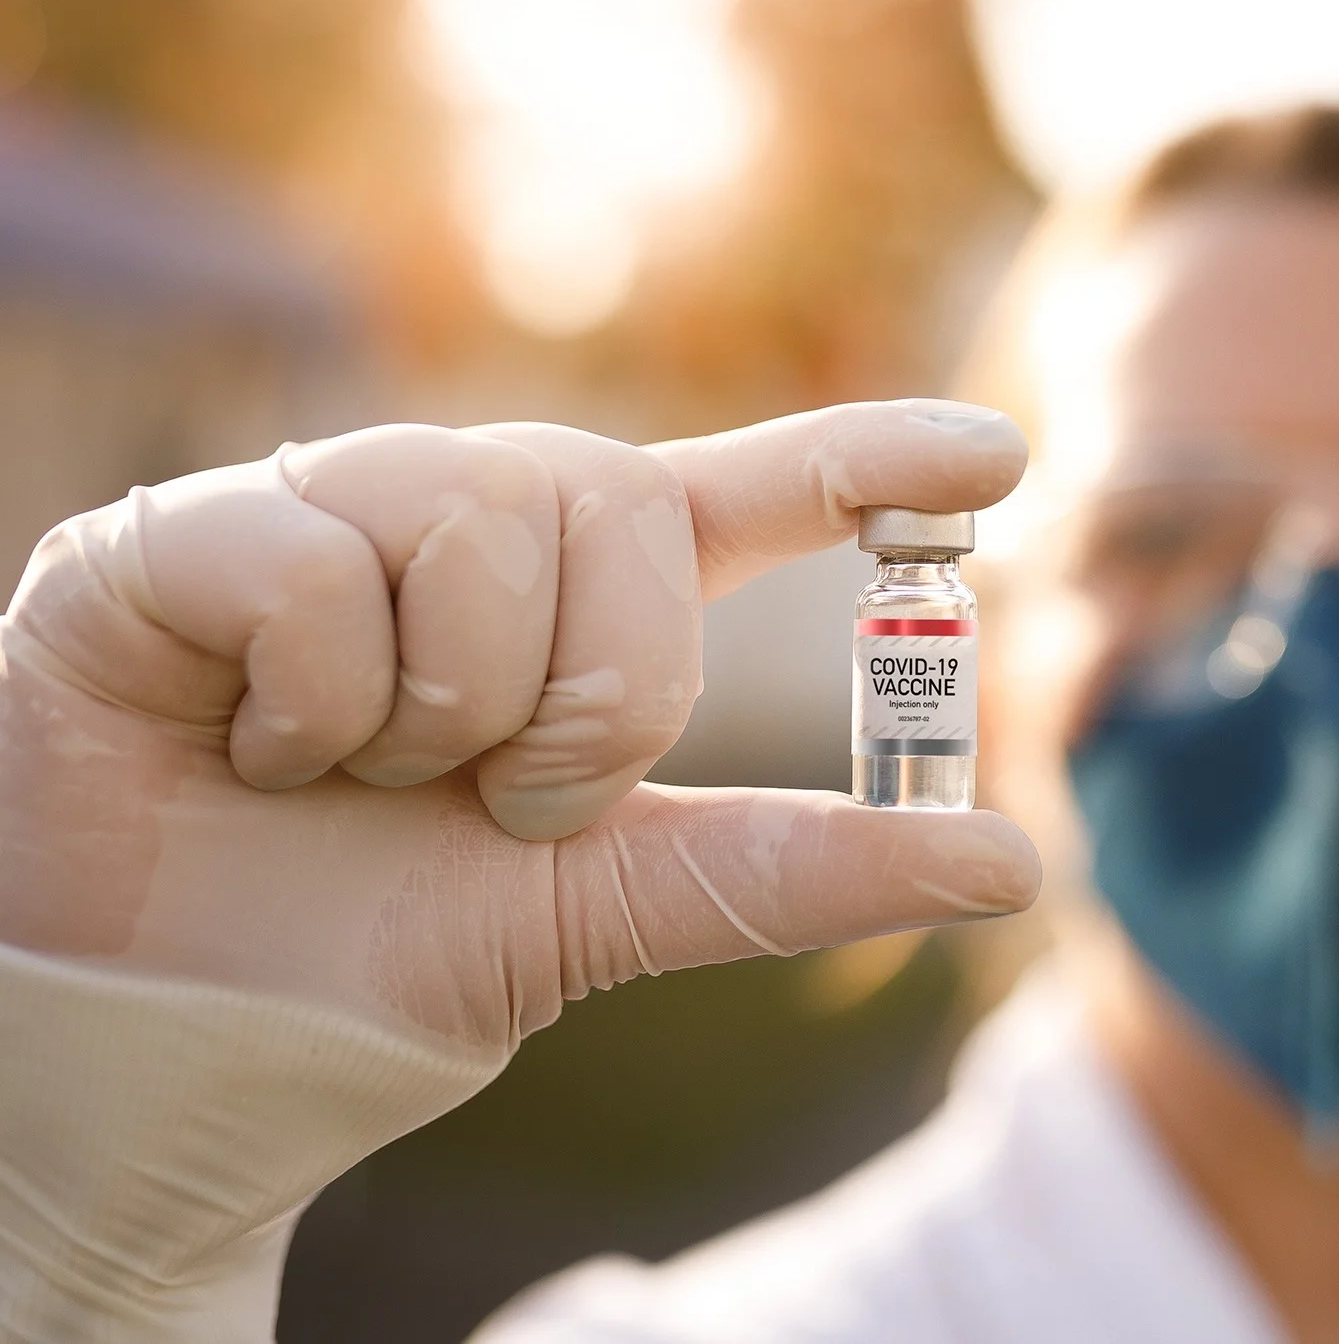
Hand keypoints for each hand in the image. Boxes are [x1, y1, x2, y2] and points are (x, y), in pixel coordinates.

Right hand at [0, 402, 1039, 1340]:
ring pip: (478, 518)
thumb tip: (1015, 863)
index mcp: (577, 603)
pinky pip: (315, 564)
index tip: (999, 454)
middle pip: (619, 503)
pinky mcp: (175, 538)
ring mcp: (320, 513)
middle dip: (593, 694)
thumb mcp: (609, 909)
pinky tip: (254, 749)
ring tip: (359, 774)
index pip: (737, 492)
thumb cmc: (384, 950)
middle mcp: (462, 525)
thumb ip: (792, 870)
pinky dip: (312, 702)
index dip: (863, 459)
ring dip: (448, 708)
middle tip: (500, 795)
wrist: (170, 1035)